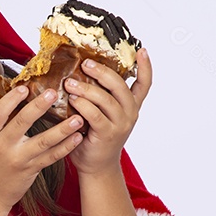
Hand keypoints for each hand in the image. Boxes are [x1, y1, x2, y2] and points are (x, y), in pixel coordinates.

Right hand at [0, 84, 83, 209]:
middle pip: (21, 122)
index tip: (24, 87)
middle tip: (53, 93)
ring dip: (62, 129)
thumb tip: (14, 98)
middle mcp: (4, 146)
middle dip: (38, 107)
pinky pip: (51, 157)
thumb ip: (0, 124)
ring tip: (77, 118)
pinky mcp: (31, 170)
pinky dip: (65, 147)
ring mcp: (19, 159)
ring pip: (43, 141)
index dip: (10, 100)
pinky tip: (77, 137)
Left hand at [64, 48, 151, 176]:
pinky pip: (95, 114)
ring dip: (86, 88)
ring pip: (105, 99)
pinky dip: (82, 105)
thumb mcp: (105, 112)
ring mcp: (121, 124)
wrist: (97, 165)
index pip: (145, 83)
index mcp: (131, 105)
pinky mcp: (107, 134)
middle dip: (102, 72)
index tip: (142, 50)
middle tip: (85, 63)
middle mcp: (130, 112)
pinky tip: (72, 100)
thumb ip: (102, 94)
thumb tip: (83, 68)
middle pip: (120, 85)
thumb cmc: (96, 135)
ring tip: (70, 83)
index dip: (145, 66)